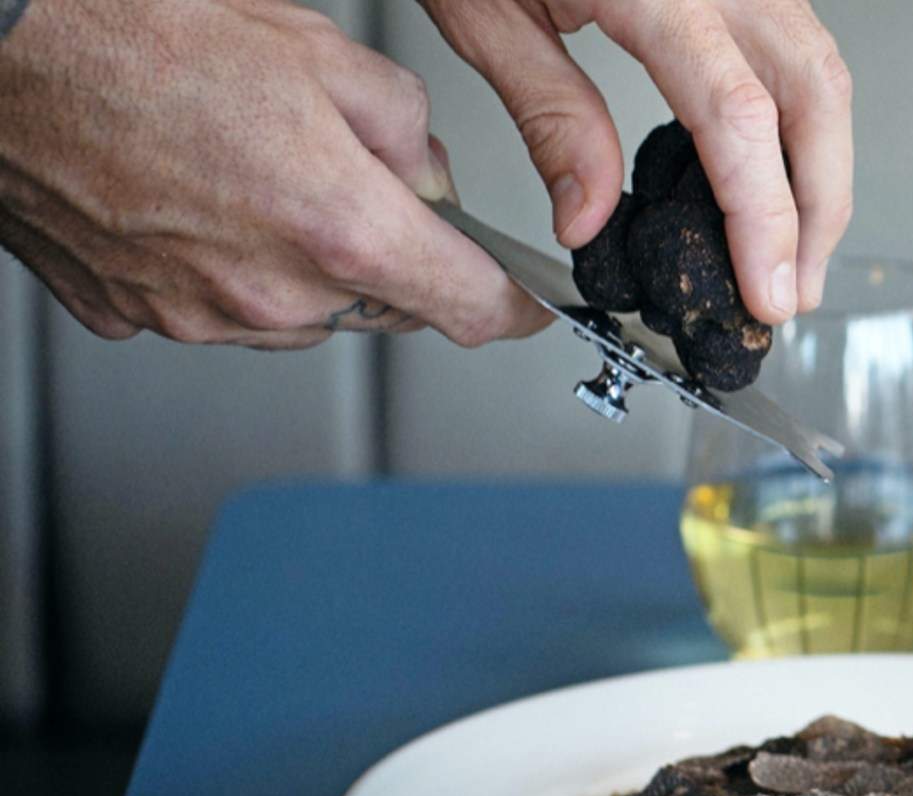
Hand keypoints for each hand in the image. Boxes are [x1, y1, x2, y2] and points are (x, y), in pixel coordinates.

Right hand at [0, 0, 549, 348]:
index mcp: (338, 230)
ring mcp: (196, 315)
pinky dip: (224, 269)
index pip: (472, 310)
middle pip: (383, 309)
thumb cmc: (138, 32)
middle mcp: (270, 294)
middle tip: (344, 178)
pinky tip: (193, 198)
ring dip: (305, 266)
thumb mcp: (323, 54)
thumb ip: (409, 136)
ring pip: (302, 316)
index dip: (514, 309)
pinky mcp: (132, 316)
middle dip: (389, 256)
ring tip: (250, 172)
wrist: (1, 48)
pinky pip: (216, 309)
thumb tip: (431, 184)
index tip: (530, 306)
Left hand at [417, 0, 853, 323]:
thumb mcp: (484, 8)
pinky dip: (802, 128)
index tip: (766, 290)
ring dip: (821, 176)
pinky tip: (777, 181)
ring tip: (788, 255)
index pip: (738, 116)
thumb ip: (549, 115)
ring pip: (824, 76)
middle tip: (787, 295)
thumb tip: (591, 217)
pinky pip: (801, 52)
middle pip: (815, 99)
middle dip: (816, 211)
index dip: (763, 217)